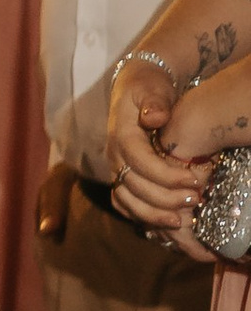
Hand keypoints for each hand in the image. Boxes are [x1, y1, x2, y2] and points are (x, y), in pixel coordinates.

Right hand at [114, 53, 250, 245]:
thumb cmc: (148, 87)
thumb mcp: (153, 87)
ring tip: (182, 220)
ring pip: (126, 200)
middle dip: (164, 198)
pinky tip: (162, 222)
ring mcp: (116, 168)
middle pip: (132, 186)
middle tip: (196, 200)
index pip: (138, 161)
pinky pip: (124, 203)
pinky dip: (140, 216)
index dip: (165, 175)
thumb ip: (155, 102)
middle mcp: (115, 155)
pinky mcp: (121, 177)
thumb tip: (153, 118)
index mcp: (122, 134)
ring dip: (152, 214)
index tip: (193, 180)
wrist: (134, 88)